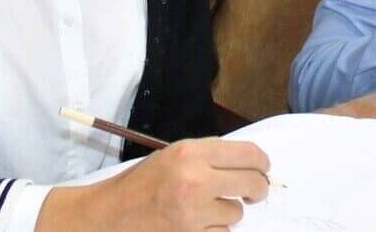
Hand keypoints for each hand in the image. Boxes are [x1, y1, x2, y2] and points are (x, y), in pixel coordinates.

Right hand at [37, 138, 269, 231]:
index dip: (263, 162)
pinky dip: (215, 230)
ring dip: (229, 212)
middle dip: (258, 188)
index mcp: (191, 152)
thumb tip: (249, 162)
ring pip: (236, 213)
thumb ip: (208, 155)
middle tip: (254, 192)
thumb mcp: (173, 155)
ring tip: (207, 208)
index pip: (248, 154)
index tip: (265, 168)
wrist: (110, 214)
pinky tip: (198, 224)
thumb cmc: (142, 182)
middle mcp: (195, 179)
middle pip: (251, 183)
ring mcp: (193, 212)